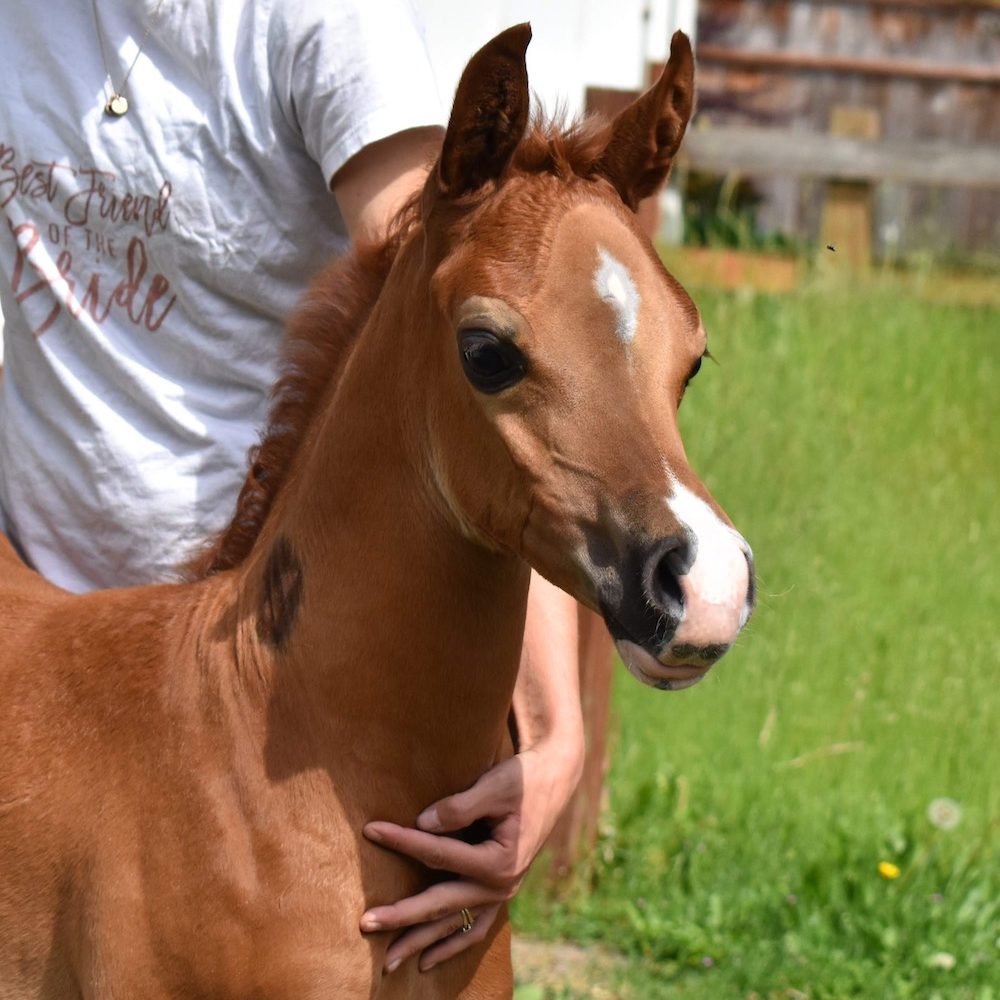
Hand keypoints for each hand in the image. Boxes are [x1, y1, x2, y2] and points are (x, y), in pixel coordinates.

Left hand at [359, 739, 581, 973]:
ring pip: (454, 925)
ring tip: (389, 963)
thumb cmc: (523, 780)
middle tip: (366, 923)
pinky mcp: (500, 894)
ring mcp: (501, 896)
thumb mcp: (494, 787)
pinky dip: (451, 946)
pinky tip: (427, 962)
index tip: (371, 830)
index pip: (439, 854)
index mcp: (500, 861)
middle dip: (402, 915)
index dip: (402, 841)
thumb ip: (459, 808)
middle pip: (441, 903)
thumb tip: (422, 824)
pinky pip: (474, 929)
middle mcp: (501, 886)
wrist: (554, 782)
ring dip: (421, 943)